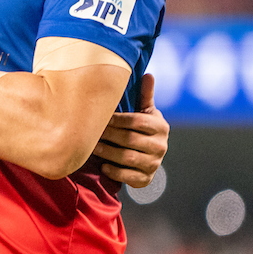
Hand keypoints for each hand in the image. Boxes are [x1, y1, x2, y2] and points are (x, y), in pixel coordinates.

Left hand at [94, 73, 167, 187]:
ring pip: (127, 158)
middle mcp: (161, 146)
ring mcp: (154, 164)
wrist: (150, 157)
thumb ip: (145, 95)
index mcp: (160, 127)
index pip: (137, 121)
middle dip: (109, 135)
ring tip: (92, 147)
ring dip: (108, 152)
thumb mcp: (146, 112)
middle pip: (130, 139)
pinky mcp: (146, 179)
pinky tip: (103, 165)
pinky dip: (115, 171)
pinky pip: (129, 176)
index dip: (118, 120)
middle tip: (91, 132)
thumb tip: (148, 74)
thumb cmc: (143, 129)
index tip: (102, 117)